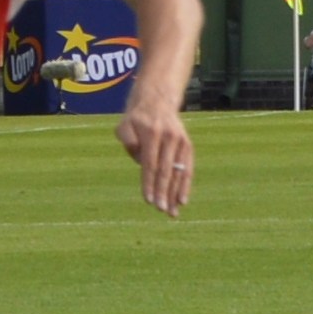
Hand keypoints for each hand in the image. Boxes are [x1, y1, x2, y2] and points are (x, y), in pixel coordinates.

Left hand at [115, 101, 192, 217]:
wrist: (157, 101)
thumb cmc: (135, 119)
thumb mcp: (124, 126)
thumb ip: (128, 141)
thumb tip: (141, 162)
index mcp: (152, 134)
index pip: (150, 165)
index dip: (150, 184)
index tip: (149, 200)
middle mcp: (170, 138)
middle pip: (166, 171)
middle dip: (164, 193)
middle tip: (161, 210)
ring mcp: (181, 142)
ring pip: (179, 172)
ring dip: (175, 194)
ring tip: (172, 212)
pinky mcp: (188, 145)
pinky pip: (188, 169)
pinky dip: (185, 185)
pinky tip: (182, 201)